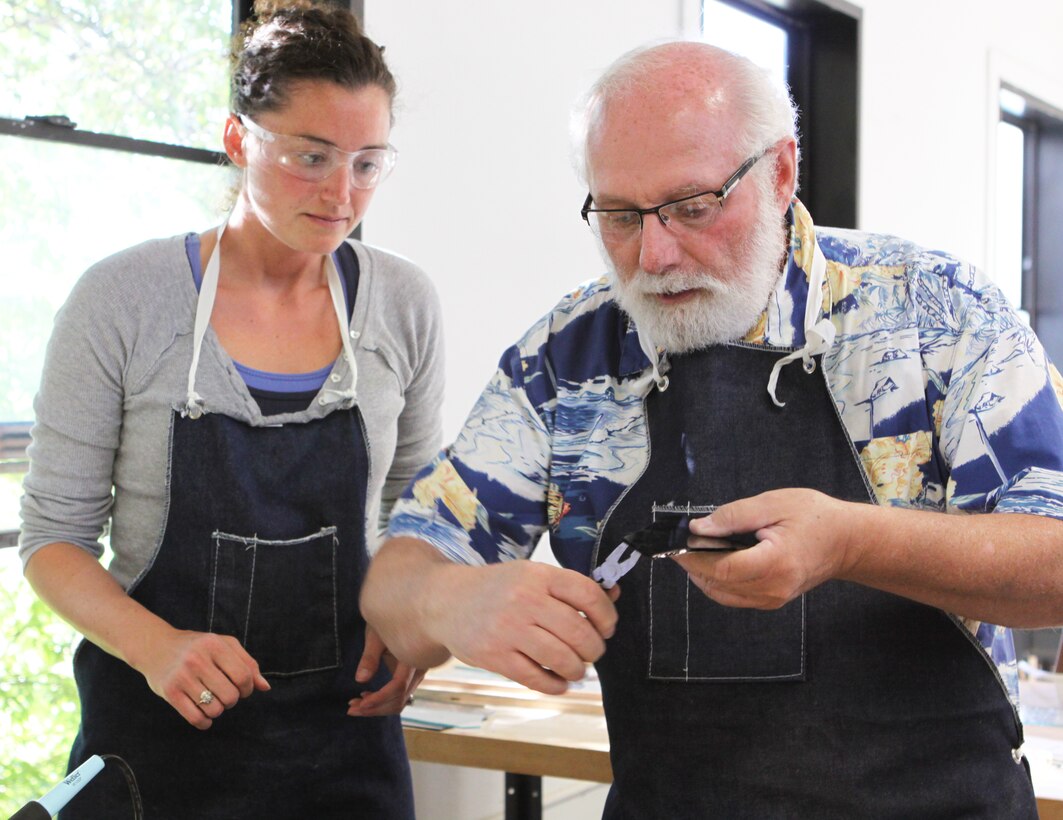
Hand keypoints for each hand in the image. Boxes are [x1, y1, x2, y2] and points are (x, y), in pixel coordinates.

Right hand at [137, 629, 270, 729]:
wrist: (155, 647)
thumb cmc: (196, 647)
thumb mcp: (223, 645)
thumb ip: (247, 663)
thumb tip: (265, 687)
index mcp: (214, 645)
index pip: (243, 676)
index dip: (248, 687)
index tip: (242, 688)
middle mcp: (197, 660)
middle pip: (230, 696)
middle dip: (233, 700)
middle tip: (225, 694)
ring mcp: (182, 677)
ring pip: (214, 709)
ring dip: (218, 710)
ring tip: (212, 700)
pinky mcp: (170, 692)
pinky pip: (196, 718)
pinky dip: (205, 722)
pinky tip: (204, 714)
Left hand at [347, 626, 424, 716]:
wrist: (402, 611)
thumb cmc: (388, 620)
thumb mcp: (375, 635)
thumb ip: (369, 657)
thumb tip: (360, 679)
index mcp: (411, 656)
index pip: (398, 686)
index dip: (379, 698)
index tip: (359, 702)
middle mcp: (420, 668)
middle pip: (400, 699)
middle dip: (375, 708)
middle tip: (351, 708)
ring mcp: (418, 673)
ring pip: (401, 700)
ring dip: (378, 707)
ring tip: (355, 705)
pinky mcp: (413, 675)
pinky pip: (401, 694)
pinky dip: (384, 701)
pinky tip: (366, 696)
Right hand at [427, 561, 617, 695]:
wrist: (446, 601)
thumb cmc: (497, 588)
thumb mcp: (531, 575)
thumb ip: (570, 587)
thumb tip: (614, 596)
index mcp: (538, 575)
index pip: (588, 594)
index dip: (606, 615)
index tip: (607, 628)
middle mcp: (524, 599)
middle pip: (579, 632)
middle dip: (593, 649)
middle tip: (591, 652)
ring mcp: (508, 629)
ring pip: (561, 659)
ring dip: (577, 669)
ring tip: (575, 668)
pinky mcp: (494, 656)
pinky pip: (537, 678)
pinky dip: (556, 685)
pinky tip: (558, 681)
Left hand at [675, 488, 855, 609]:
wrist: (846, 541)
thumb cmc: (815, 517)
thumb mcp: (773, 504)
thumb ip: (733, 516)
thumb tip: (699, 528)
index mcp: (775, 563)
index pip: (722, 569)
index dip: (693, 557)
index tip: (677, 543)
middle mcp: (773, 589)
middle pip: (718, 584)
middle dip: (693, 564)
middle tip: (681, 542)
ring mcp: (772, 599)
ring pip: (722, 594)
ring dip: (702, 574)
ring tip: (693, 550)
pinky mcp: (771, 601)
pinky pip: (733, 597)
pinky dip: (717, 581)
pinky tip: (712, 561)